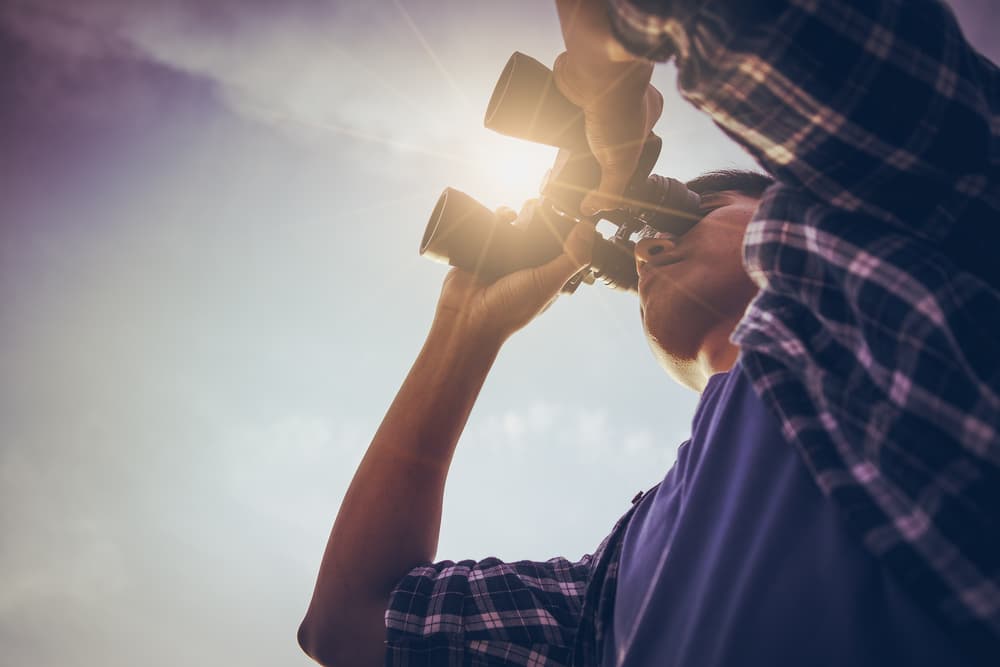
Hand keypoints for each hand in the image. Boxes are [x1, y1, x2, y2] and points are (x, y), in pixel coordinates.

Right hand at [433, 202, 594, 345]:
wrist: (466, 317)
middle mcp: (526, 266)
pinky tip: (502, 214)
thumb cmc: (509, 310)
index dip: (567, 230)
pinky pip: (491, 227)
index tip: (571, 211)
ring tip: (522, 209)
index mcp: (546, 275)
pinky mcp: (483, 250)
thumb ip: (571, 259)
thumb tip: (589, 229)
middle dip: (541, 217)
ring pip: (516, 227)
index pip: (562, 247)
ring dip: (519, 214)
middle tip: (543, 204)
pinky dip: (496, 217)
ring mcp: (504, 258)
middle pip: (538, 233)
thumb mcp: (547, 282)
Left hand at [553, 52, 661, 214]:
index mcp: (647, 111)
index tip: (595, 176)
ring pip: (582, 119)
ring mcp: (599, 89)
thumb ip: (610, 191)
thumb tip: (592, 210)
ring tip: (556, 151)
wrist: (594, 68)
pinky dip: (556, 115)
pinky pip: (563, 103)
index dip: (613, 162)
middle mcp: (624, 97)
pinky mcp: (575, 82)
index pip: (631, 145)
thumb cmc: (617, 107)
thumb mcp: (619, 163)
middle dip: (588, 150)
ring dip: (570, 134)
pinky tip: (547, 129)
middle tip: (572, 165)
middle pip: (603, 133)